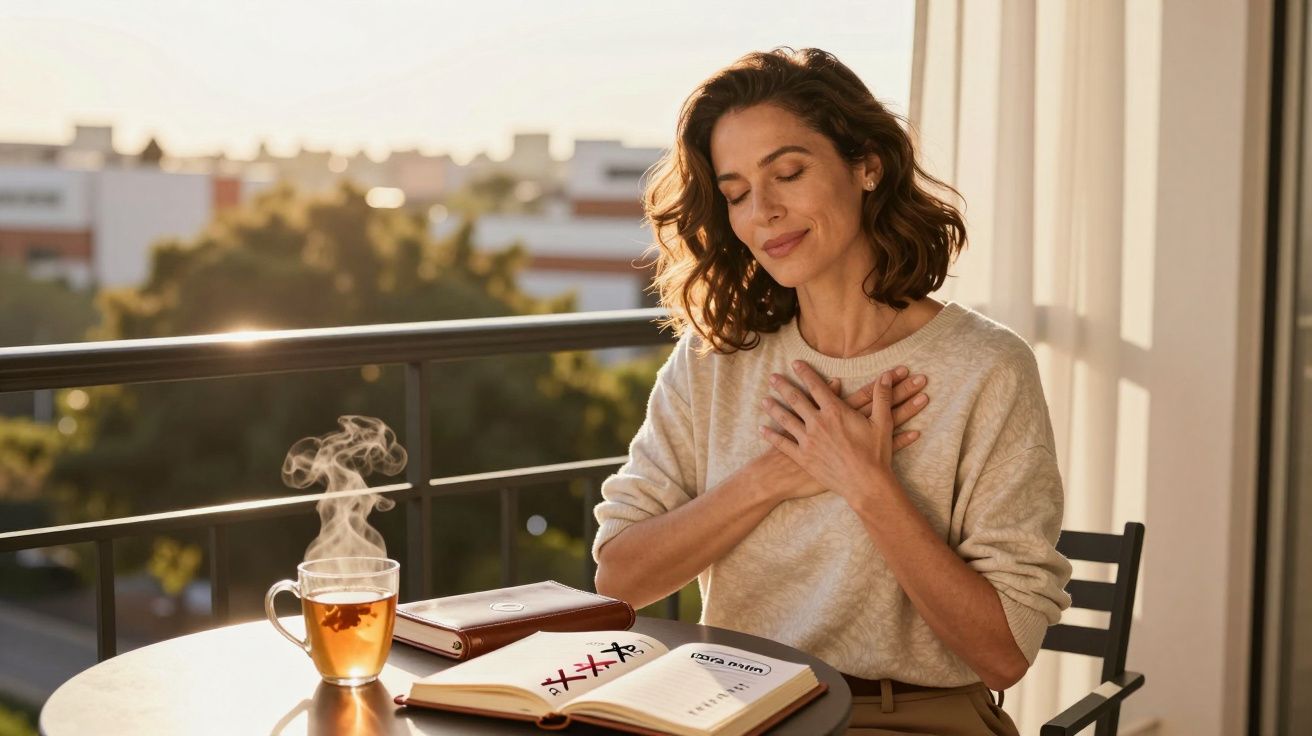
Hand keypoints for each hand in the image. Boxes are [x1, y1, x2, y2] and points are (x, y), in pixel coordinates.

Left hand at [759, 365, 927, 502]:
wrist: (866, 484)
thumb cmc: (875, 454)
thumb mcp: (882, 423)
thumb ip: (881, 397)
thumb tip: (887, 375)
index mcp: (835, 411)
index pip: (816, 386)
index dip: (805, 372)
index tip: (795, 363)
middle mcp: (818, 423)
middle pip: (796, 399)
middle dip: (783, 386)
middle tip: (772, 377)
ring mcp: (808, 441)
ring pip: (786, 419)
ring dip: (773, 408)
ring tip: (764, 399)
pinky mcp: (803, 458)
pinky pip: (783, 444)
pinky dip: (771, 436)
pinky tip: (762, 429)